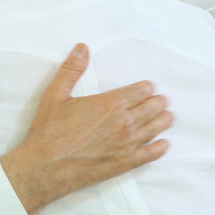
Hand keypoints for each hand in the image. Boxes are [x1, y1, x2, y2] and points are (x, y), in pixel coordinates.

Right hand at [0, 43, 171, 214]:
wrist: (45, 167)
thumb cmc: (49, 131)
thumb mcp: (55, 94)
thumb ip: (71, 69)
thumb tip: (82, 47)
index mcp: (110, 103)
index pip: (140, 90)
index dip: (146, 87)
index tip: (149, 87)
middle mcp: (123, 122)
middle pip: (151, 108)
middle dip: (158, 102)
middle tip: (163, 100)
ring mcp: (127, 144)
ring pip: (155, 129)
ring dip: (164, 121)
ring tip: (169, 116)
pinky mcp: (125, 163)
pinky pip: (150, 154)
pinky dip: (160, 148)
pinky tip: (165, 144)